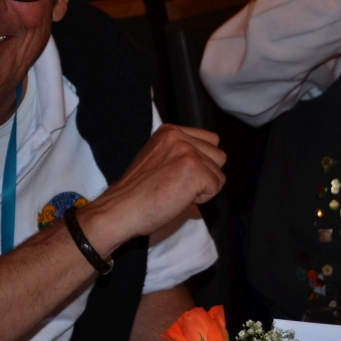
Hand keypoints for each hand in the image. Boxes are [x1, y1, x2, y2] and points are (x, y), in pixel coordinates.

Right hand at [79, 124, 224, 253]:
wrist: (121, 209)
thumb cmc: (136, 192)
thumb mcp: (157, 158)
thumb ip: (179, 153)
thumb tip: (206, 161)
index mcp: (169, 131)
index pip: (210, 141)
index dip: (201, 162)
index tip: (178, 174)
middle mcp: (179, 137)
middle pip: (219, 156)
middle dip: (205, 174)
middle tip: (177, 184)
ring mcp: (187, 153)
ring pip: (219, 173)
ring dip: (203, 187)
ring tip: (177, 191)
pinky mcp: (195, 171)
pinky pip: (216, 187)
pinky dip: (202, 199)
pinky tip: (179, 198)